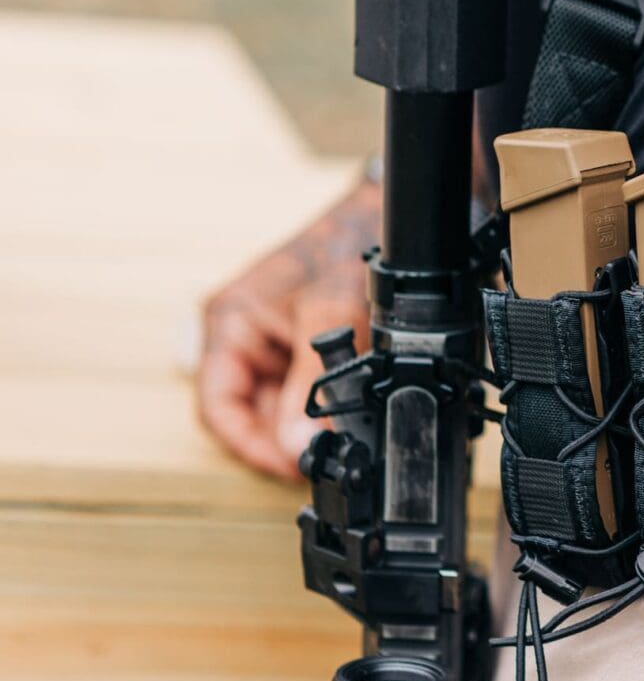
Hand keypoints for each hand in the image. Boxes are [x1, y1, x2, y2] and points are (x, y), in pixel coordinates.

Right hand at [196, 182, 377, 479]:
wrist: (388, 214)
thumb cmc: (350, 244)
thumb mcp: (330, 317)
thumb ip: (314, 386)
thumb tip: (298, 446)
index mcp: (229, 324)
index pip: (218, 408)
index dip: (252, 446)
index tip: (293, 466)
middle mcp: (243, 337)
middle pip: (250, 414)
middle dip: (285, 438)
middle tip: (331, 454)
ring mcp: (275, 343)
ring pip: (281, 408)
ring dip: (309, 423)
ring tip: (347, 430)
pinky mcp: (305, 346)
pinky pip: (307, 391)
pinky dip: (327, 405)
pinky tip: (354, 410)